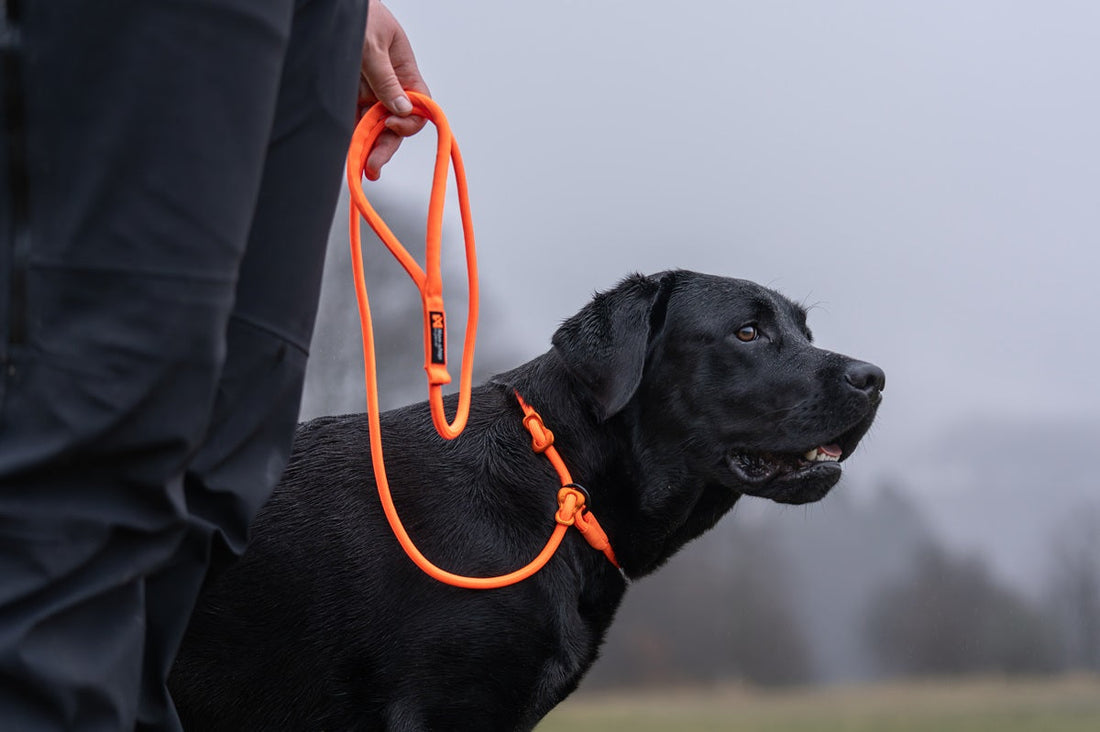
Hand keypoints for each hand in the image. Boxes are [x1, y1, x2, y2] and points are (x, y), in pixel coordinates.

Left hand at [359, 0, 429, 179]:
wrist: (328, 6)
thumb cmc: (355, 14)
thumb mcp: (371, 45)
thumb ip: (385, 78)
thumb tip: (402, 109)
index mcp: (403, 69)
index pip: (418, 105)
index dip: (409, 122)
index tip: (392, 126)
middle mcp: (389, 84)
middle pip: (395, 123)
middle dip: (386, 146)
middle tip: (374, 166)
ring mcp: (369, 90)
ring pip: (374, 126)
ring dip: (369, 148)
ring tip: (360, 167)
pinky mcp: (348, 93)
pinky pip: (355, 120)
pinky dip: (353, 138)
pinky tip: (349, 152)